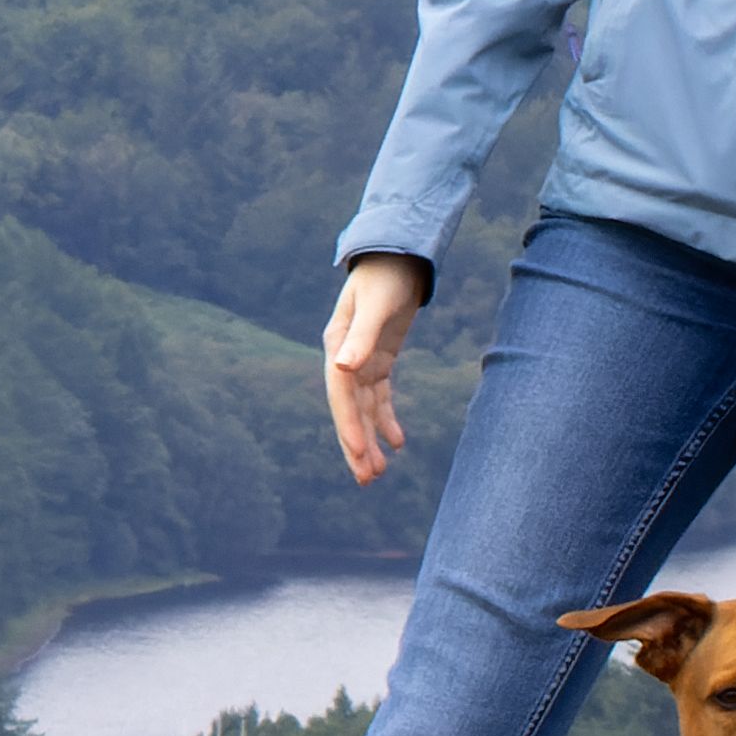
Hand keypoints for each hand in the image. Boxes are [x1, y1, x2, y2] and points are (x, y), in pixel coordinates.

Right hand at [321, 254, 429, 485]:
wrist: (396, 255)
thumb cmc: (385, 278)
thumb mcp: (377, 306)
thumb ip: (361, 337)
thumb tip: (343, 368)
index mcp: (337, 347)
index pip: (341, 394)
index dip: (349, 425)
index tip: (360, 453)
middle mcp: (344, 358)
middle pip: (348, 410)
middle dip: (356, 445)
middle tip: (366, 480)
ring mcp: (361, 360)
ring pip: (363, 409)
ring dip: (370, 439)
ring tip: (378, 473)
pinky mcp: (378, 359)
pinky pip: (380, 397)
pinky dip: (387, 419)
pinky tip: (399, 442)